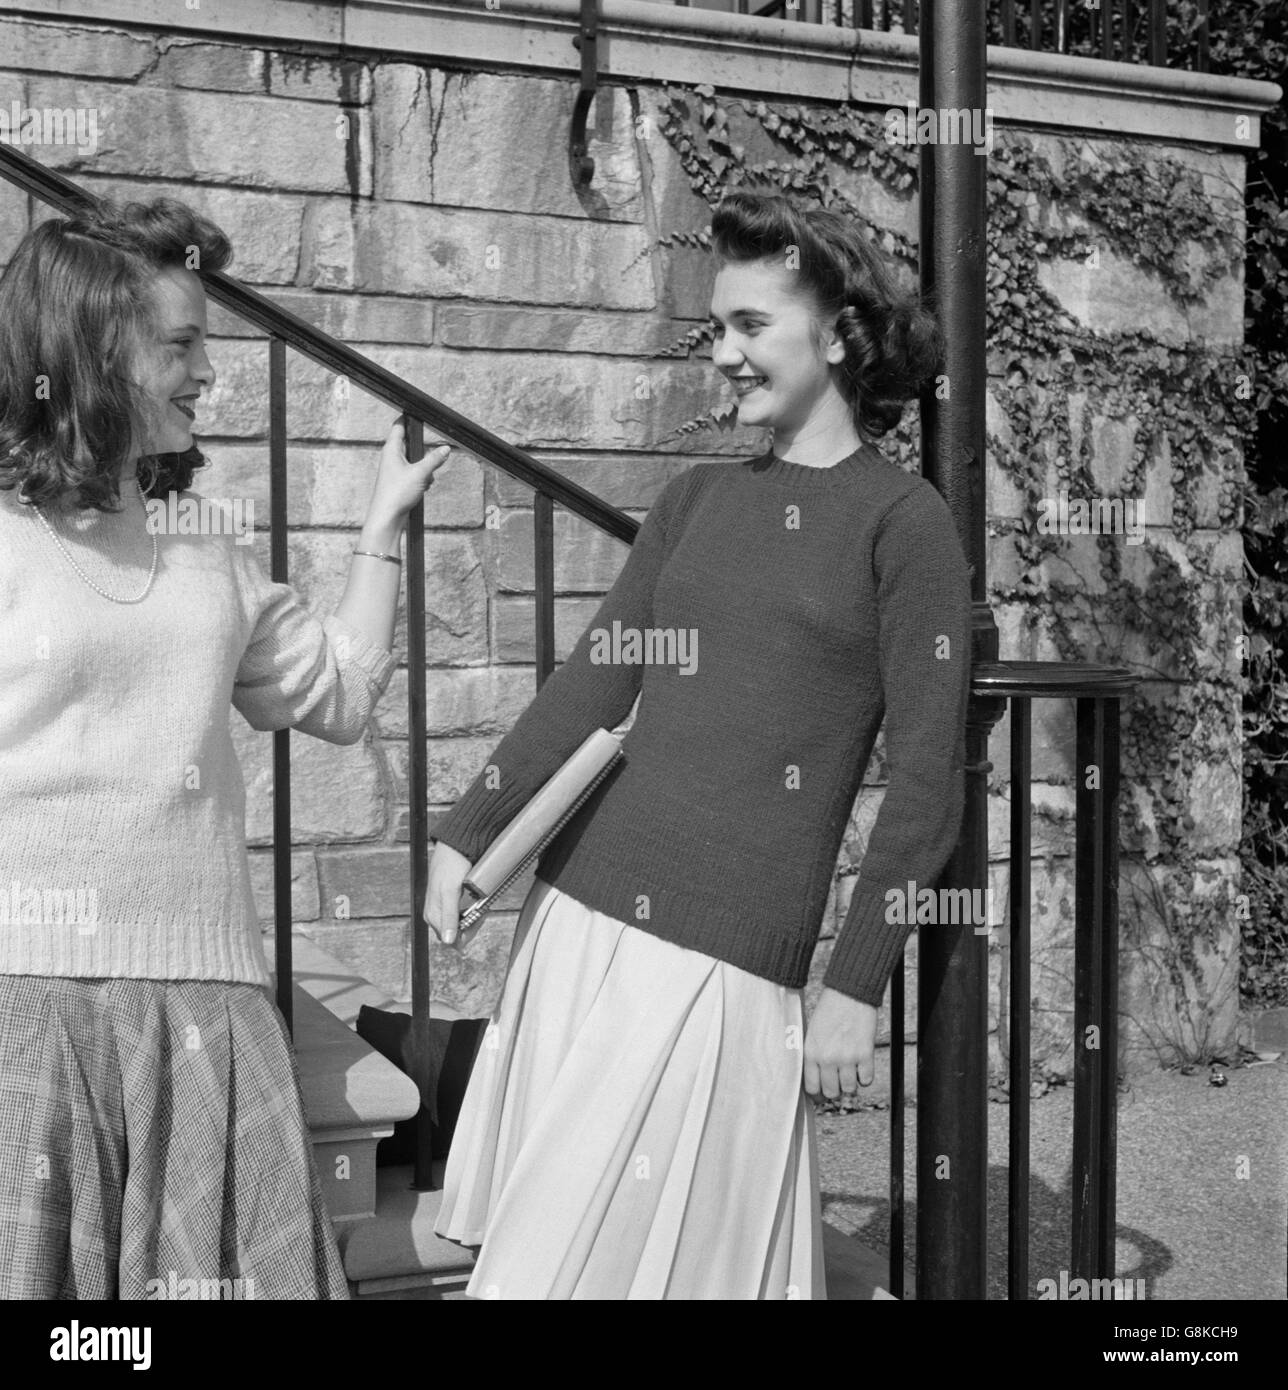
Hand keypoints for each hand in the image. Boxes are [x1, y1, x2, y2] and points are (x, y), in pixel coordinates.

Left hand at [363, 419, 450, 536]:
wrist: (387, 518)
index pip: (399, 426)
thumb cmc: (396, 493)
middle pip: (409, 443)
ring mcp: (394, 470)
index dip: (408, 418)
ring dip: (424, 467)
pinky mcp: (399, 482)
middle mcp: (391, 458)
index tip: (418, 412)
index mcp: (392, 449)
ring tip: (427, 478)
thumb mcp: (421, 473)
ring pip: (414, 460)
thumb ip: (434, 459)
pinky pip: (414, 474)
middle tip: (433, 452)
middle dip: (423, 449)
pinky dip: (422, 478)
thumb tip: (446, 448)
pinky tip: (425, 487)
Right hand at [423, 840, 473, 947]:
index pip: (451, 941)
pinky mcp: (452, 900)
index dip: (467, 935)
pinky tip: (479, 901)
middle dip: (472, 925)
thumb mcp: (449, 892)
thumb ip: (448, 916)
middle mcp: (437, 914)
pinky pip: (464, 913)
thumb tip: (448, 941)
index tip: (479, 920)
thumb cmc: (450, 866)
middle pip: (457, 934)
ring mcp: (445, 907)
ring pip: (462, 924)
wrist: (456, 846)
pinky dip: (474, 910)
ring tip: (482, 904)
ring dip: (474, 917)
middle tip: (483, 910)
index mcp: (433, 915)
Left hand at [803, 987, 877, 1099]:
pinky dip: (865, 1077)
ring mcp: (847, 1057)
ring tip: (850, 1072)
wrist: (848, 994)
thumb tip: (817, 1079)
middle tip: (838, 1083)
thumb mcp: (812, 1033)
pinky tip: (861, 1066)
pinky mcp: (865, 1054)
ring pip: (849, 1089)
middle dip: (835, 1091)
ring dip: (850, 1084)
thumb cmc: (829, 1011)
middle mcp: (827, 1058)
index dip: (818, 1094)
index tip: (822, 1094)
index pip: (812, 1088)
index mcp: (811, 1052)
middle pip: (832, 1092)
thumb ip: (813, 1056)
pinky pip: (866, 1080)